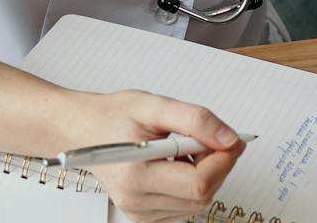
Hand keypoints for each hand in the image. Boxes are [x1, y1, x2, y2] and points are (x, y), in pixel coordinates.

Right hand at [68, 88, 246, 222]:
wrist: (84, 130)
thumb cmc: (113, 115)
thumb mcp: (155, 105)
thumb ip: (195, 119)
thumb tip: (228, 138)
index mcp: (137, 173)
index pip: (199, 182)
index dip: (224, 160)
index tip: (233, 139)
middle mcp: (136, 200)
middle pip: (201, 196)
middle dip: (218, 166)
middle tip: (216, 138)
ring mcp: (139, 212)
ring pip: (195, 204)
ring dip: (206, 175)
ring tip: (189, 147)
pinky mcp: (143, 216)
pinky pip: (183, 208)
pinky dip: (192, 185)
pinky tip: (180, 163)